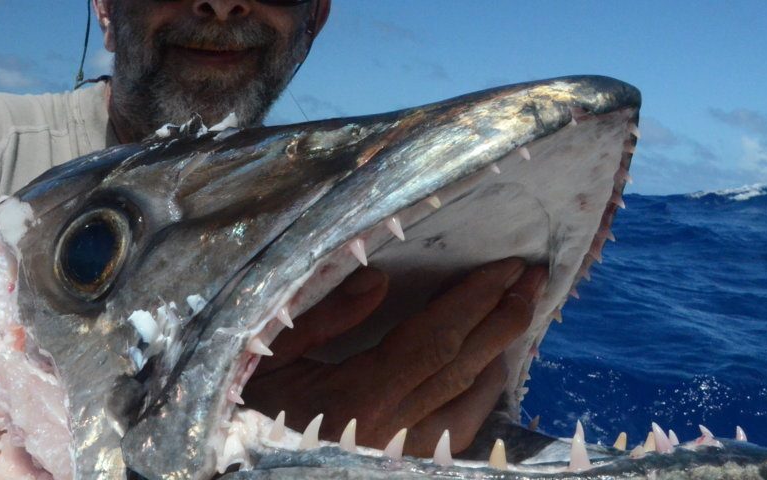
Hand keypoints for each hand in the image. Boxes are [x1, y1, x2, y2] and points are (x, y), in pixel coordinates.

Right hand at [241, 258, 547, 456]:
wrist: (233, 471)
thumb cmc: (245, 412)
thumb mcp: (268, 358)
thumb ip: (323, 319)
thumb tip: (379, 280)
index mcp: (356, 399)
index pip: (433, 340)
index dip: (474, 300)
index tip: (506, 267)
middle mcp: (389, 434)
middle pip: (463, 369)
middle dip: (503, 319)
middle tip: (533, 279)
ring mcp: (400, 458)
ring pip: (470, 407)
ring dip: (499, 357)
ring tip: (517, 315)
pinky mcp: (401, 468)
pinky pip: (457, 435)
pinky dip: (479, 399)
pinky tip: (488, 373)